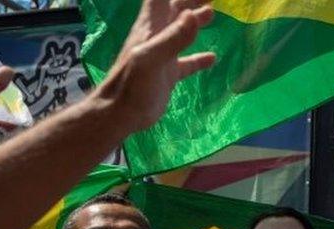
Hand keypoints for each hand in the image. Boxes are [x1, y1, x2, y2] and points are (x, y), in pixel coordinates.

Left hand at [95, 0, 216, 132]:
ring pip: (180, 31)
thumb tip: (192, 15)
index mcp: (151, 27)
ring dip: (194, 20)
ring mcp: (163, 55)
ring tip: (212, 11)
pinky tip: (212, 58)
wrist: (120, 113)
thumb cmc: (132, 84)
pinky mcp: (168, 74)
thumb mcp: (152, 58)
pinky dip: (198, 58)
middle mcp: (157, 36)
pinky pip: (186, 62)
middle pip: (174, 8)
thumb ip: (173, 37)